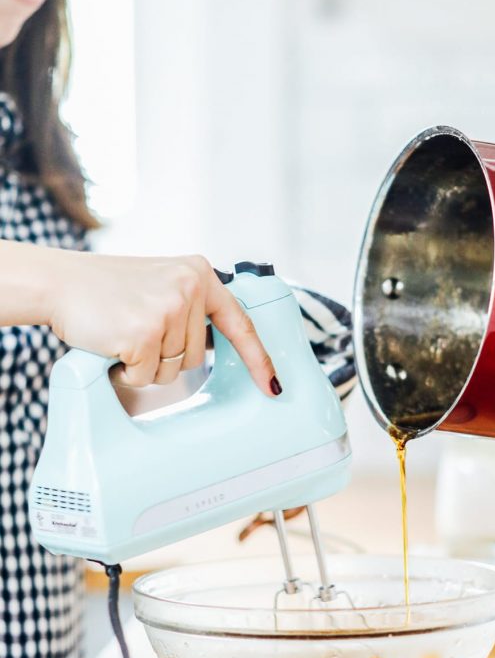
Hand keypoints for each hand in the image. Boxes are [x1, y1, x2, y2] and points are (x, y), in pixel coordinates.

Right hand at [48, 252, 280, 392]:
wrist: (59, 283)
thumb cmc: (106, 290)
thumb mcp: (160, 283)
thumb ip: (190, 305)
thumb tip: (212, 343)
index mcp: (199, 273)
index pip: (239, 322)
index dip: (257, 357)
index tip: (272, 385)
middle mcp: (190, 287)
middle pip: (197, 356)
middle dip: (166, 356)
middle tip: (136, 330)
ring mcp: (168, 309)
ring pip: (173, 370)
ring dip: (146, 365)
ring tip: (123, 334)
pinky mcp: (144, 333)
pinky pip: (146, 377)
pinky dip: (127, 372)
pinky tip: (113, 345)